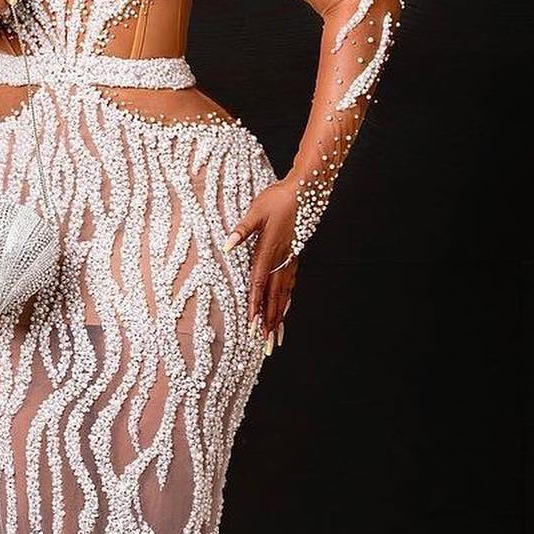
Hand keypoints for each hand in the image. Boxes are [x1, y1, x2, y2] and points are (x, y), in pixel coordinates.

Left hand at [223, 178, 298, 351]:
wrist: (307, 189)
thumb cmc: (278, 198)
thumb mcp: (256, 210)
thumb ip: (242, 229)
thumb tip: (226, 245)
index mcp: (269, 250)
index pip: (259, 284)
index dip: (255, 306)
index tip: (253, 326)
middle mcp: (281, 259)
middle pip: (274, 297)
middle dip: (270, 322)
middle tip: (267, 345)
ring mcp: (290, 259)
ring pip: (284, 294)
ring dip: (280, 316)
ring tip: (277, 336)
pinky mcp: (295, 255)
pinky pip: (290, 284)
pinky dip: (287, 300)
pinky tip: (285, 309)